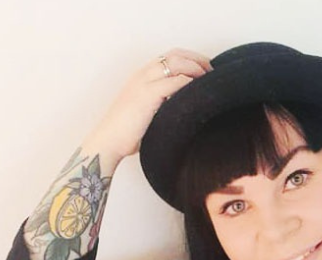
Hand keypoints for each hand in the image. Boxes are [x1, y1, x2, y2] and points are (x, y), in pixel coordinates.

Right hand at [83, 48, 211, 162]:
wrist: (108, 142)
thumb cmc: (127, 133)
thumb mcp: (147, 112)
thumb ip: (162, 104)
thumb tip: (184, 109)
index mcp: (142, 76)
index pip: (170, 56)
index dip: (192, 58)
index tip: (207, 69)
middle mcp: (142, 75)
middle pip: (176, 54)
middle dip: (198, 60)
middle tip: (213, 73)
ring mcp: (143, 83)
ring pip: (176, 63)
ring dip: (196, 69)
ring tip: (208, 81)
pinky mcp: (146, 96)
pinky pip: (174, 82)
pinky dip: (189, 83)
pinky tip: (199, 91)